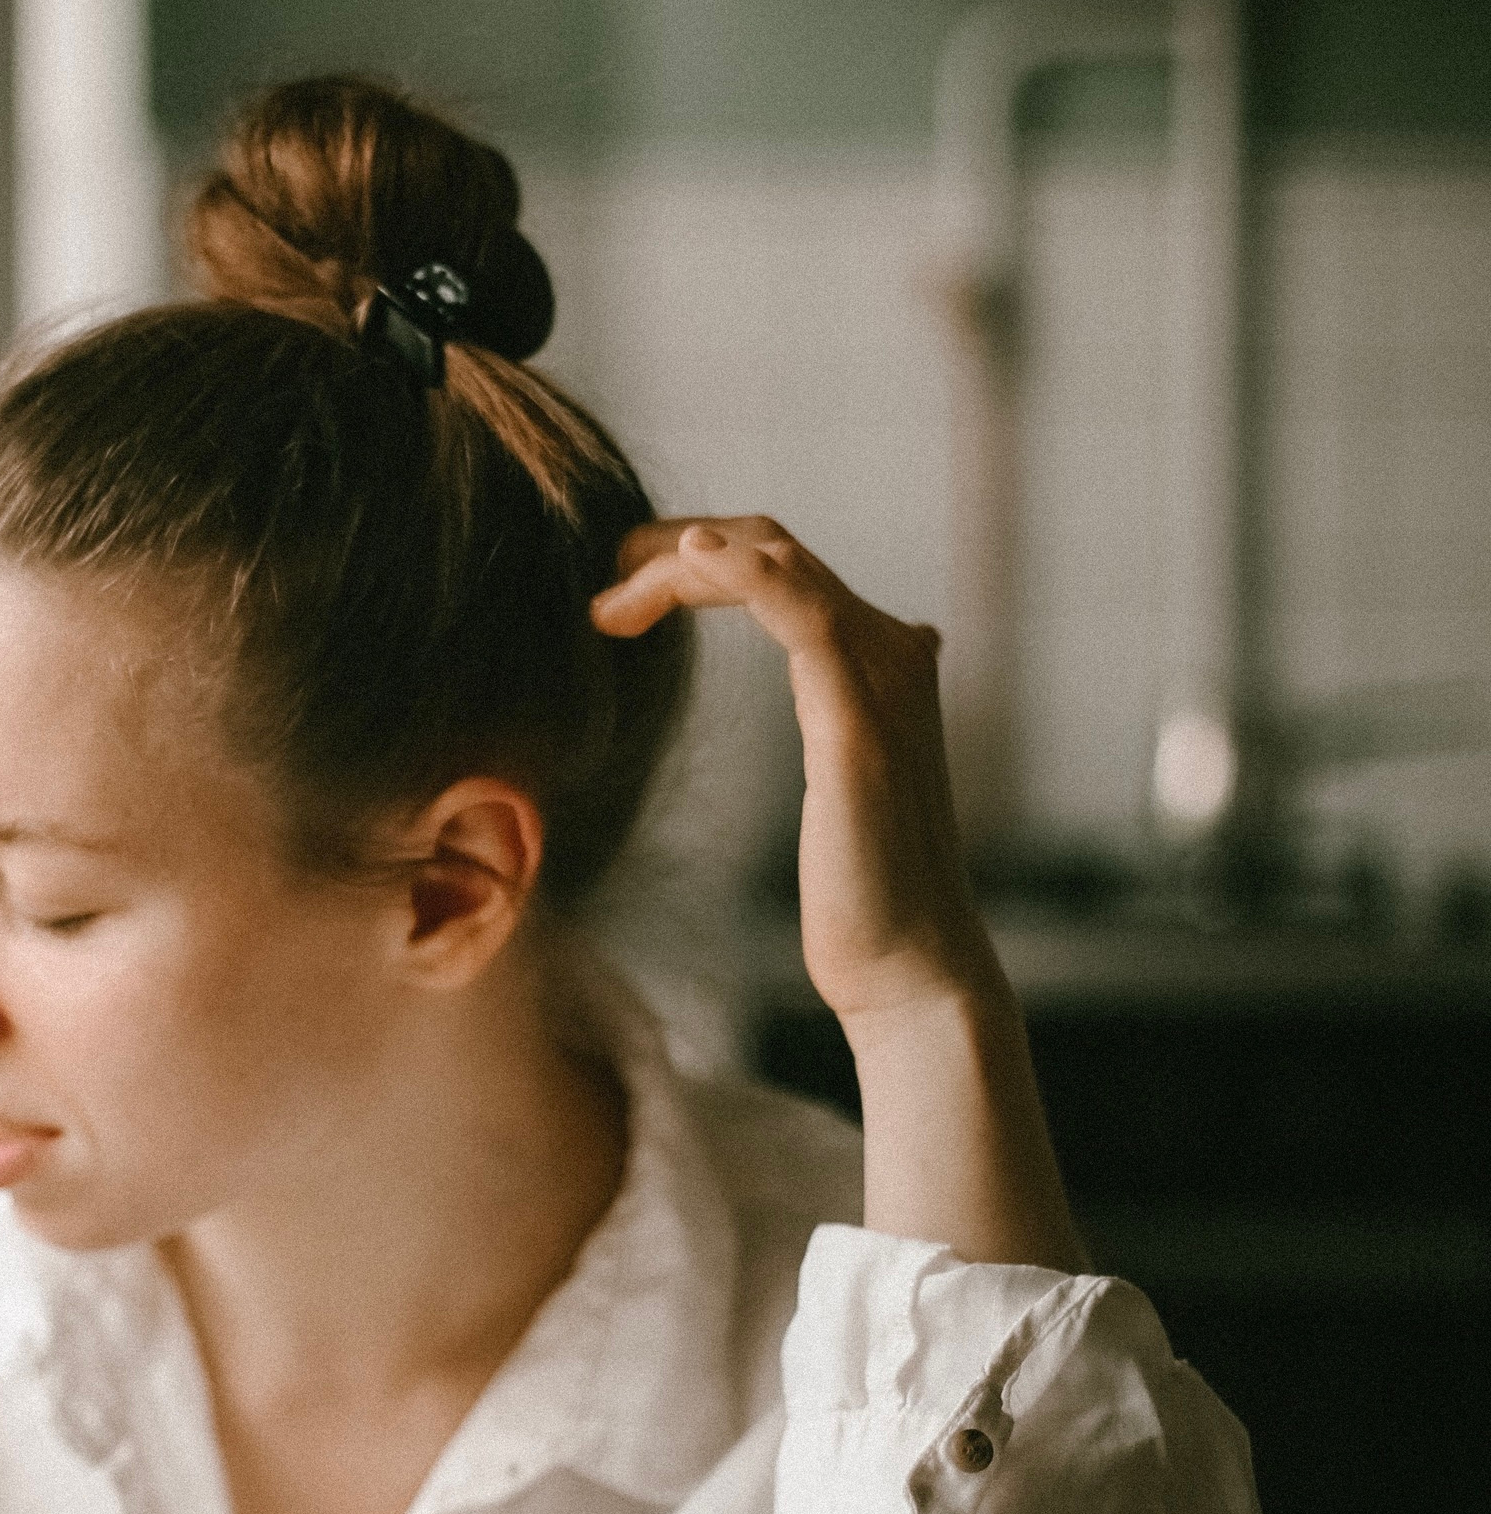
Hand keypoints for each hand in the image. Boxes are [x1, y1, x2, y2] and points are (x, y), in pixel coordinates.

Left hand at [594, 518, 989, 1028]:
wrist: (907, 967)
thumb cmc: (863, 893)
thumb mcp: (840, 781)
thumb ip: (833, 717)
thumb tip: (819, 691)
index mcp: (883, 662)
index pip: (785, 564)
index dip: (700, 560)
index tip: (622, 591)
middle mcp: (893, 654)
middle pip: (775, 546)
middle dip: (679, 551)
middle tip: (606, 587)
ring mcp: (882, 682)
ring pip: (780, 563)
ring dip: (685, 563)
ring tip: (613, 597)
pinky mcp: (858, 723)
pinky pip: (804, 615)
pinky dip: (745, 573)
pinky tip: (689, 560)